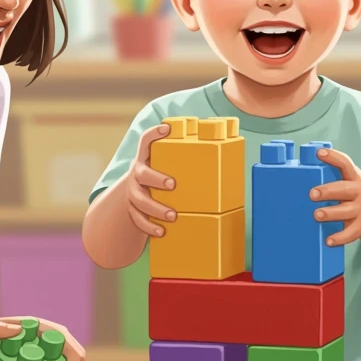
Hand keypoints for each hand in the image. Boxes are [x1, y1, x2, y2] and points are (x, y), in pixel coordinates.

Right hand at [124, 122, 176, 237]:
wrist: (133, 195)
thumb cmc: (160, 177)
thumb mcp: (167, 165)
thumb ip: (185, 161)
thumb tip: (228, 156)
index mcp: (146, 158)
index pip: (146, 141)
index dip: (154, 134)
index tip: (167, 129)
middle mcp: (137, 173)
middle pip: (142, 173)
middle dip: (157, 178)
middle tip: (173, 184)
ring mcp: (133, 191)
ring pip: (139, 200)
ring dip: (156, 208)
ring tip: (173, 215)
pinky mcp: (132, 209)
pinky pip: (137, 218)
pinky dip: (148, 226)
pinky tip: (161, 231)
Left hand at [308, 147, 360, 245]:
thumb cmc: (357, 196)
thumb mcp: (352, 183)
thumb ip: (334, 178)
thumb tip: (303, 172)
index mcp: (354, 179)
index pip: (345, 164)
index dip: (333, 157)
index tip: (319, 153)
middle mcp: (358, 193)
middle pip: (343, 189)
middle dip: (328, 191)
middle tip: (312, 194)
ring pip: (345, 211)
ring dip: (331, 213)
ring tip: (317, 214)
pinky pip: (350, 233)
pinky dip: (339, 238)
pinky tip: (328, 240)